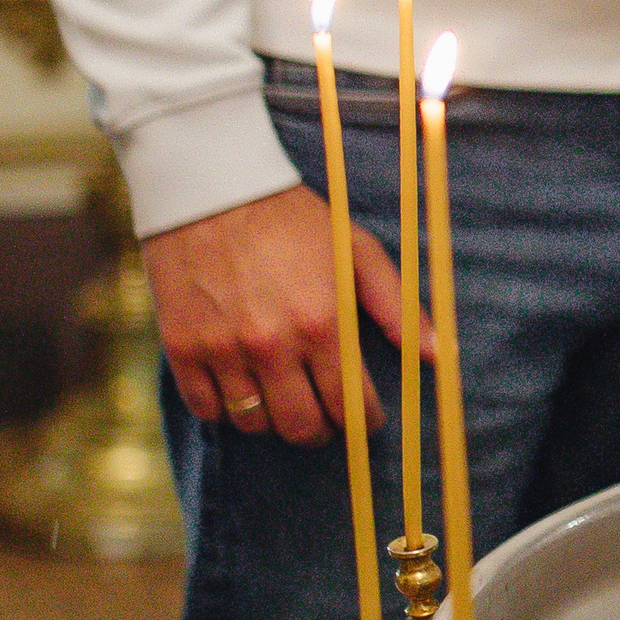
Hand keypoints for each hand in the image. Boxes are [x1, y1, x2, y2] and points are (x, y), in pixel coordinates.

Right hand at [143, 183, 395, 446]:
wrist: (212, 189)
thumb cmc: (292, 219)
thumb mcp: (357, 251)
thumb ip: (398, 307)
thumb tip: (438, 356)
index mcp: (322, 322)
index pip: (351, 405)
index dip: (364, 421)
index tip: (366, 419)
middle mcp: (272, 344)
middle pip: (302, 427)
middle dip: (322, 430)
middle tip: (325, 417)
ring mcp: (223, 350)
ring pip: (253, 425)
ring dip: (273, 420)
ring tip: (283, 398)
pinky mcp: (182, 348)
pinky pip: (206, 409)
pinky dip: (225, 409)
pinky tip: (240, 388)